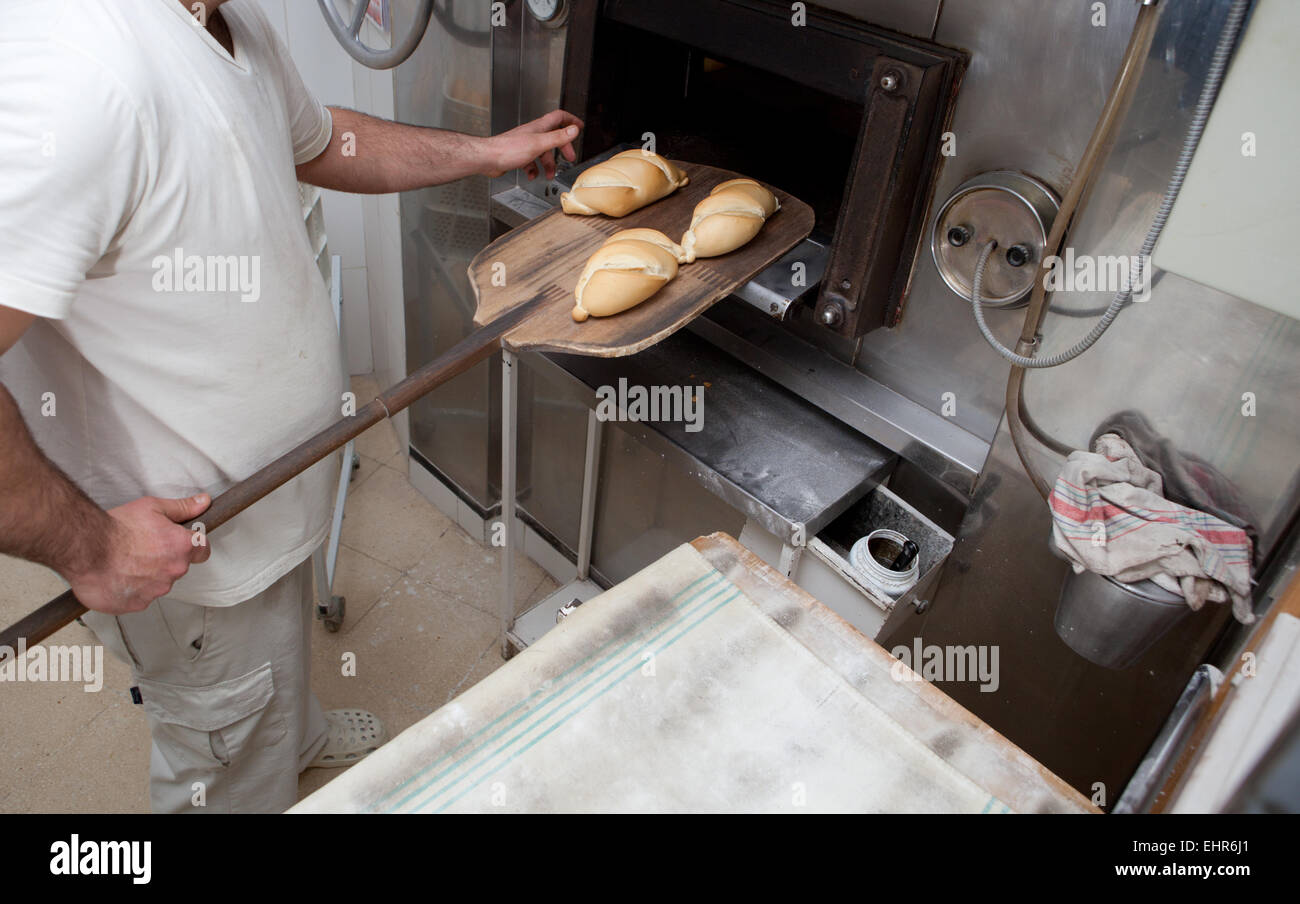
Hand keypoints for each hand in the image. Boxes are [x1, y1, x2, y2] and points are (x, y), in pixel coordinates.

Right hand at [66, 494, 211, 614]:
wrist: (86, 548)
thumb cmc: (116, 528)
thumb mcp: (152, 507)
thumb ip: (182, 508)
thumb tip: (202, 502)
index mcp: (181, 548)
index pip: (202, 551)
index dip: (192, 546)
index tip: (181, 543)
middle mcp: (173, 572)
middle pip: (177, 567)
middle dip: (165, 559)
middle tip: (142, 548)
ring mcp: (155, 591)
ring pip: (158, 584)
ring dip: (147, 576)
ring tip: (124, 562)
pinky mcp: (136, 604)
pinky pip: (139, 598)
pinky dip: (130, 589)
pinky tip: (116, 576)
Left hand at [483, 109, 583, 180]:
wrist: (488, 158)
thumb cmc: (508, 149)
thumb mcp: (539, 144)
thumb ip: (558, 137)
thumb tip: (574, 130)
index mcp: (539, 128)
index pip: (559, 117)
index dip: (571, 120)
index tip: (579, 127)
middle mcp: (533, 134)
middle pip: (554, 137)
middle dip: (563, 148)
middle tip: (570, 157)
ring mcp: (525, 144)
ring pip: (543, 153)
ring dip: (548, 165)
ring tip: (549, 174)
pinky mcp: (518, 155)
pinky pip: (531, 162)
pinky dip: (534, 170)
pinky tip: (532, 175)